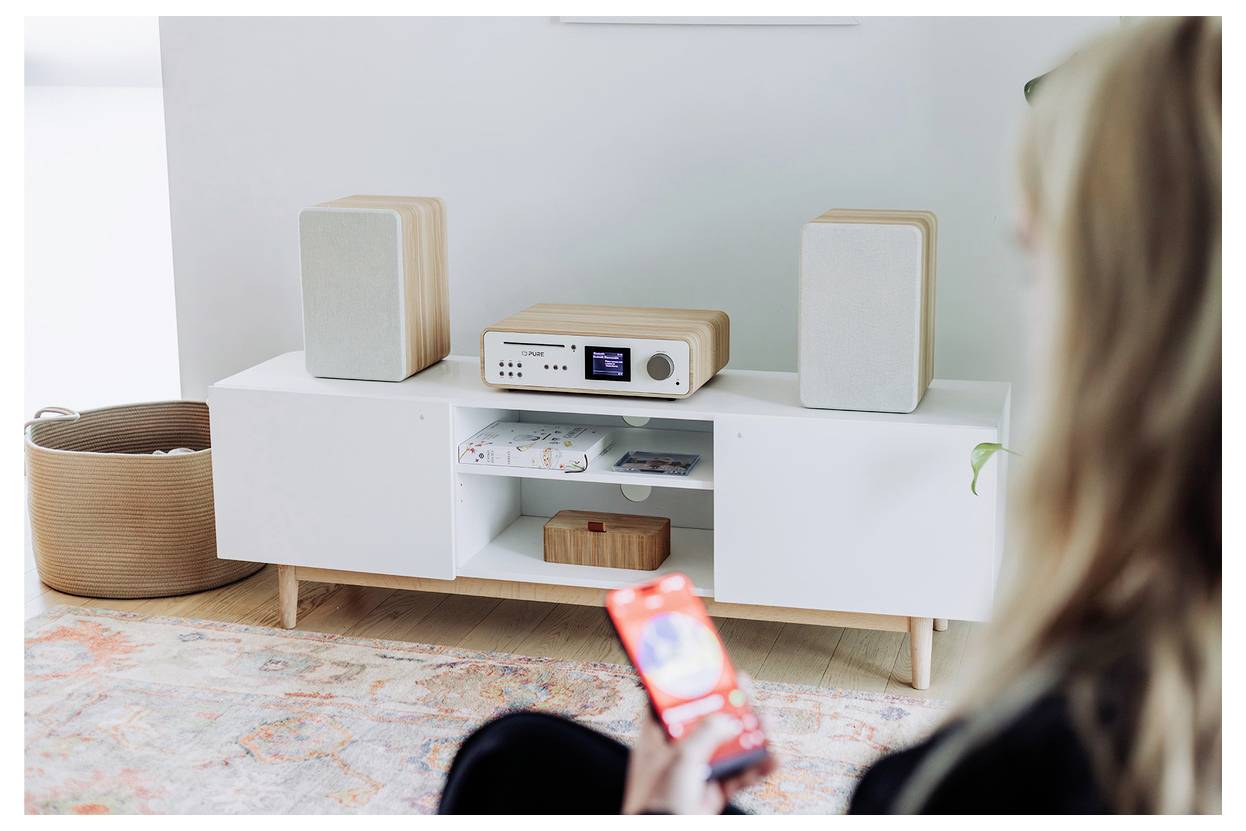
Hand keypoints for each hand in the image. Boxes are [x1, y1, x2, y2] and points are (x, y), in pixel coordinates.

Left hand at [622, 674, 776, 814]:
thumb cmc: (657, 802)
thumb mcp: (681, 759)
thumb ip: (706, 734)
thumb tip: (729, 720)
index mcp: (657, 738)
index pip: (671, 701)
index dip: (689, 685)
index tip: (709, 670)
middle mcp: (676, 751)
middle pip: (706, 721)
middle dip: (730, 707)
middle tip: (748, 691)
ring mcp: (696, 771)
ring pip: (728, 746)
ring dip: (750, 734)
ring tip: (769, 722)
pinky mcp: (713, 791)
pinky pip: (739, 775)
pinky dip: (757, 767)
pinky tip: (774, 758)